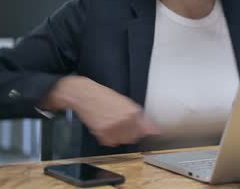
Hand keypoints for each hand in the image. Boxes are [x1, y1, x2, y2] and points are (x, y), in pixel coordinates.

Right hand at [40, 76, 159, 146]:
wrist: (85, 95)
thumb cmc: (105, 97)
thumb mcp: (126, 103)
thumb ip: (141, 118)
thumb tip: (154, 130)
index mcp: (134, 112)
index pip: (145, 130)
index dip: (142, 131)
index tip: (141, 132)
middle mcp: (126, 121)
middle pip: (133, 137)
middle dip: (129, 133)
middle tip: (120, 124)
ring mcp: (114, 128)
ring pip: (121, 141)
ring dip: (118, 136)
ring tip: (111, 124)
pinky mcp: (102, 133)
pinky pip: (109, 142)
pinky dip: (107, 137)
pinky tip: (104, 126)